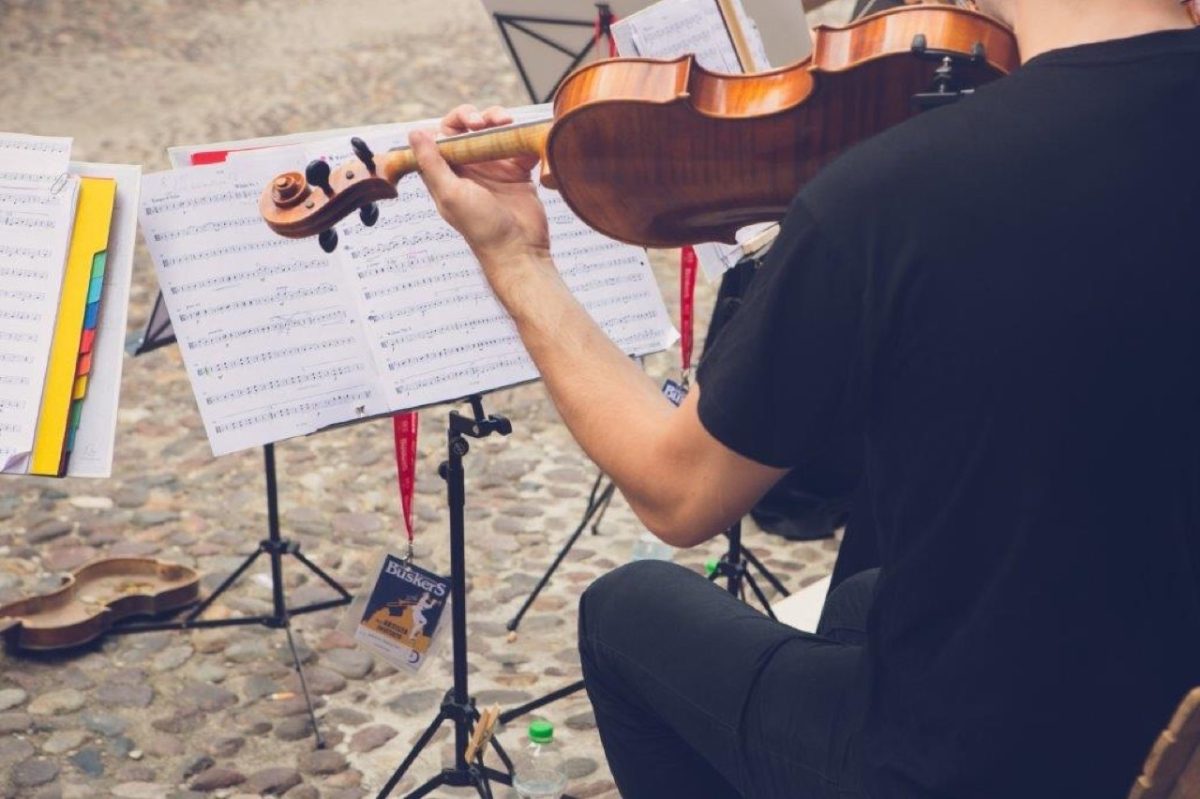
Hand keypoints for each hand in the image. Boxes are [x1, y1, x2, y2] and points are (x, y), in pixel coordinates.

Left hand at [409, 105, 550, 276]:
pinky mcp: (518, 173)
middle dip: (479, 117)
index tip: (469, 123)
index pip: (443, 136)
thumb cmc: (481, 228)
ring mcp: (494, 170)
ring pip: (495, 133)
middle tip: (487, 121)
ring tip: (509, 123)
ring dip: (500, 122)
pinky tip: (525, 142)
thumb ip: (431, 163)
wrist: (519, 250)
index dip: (454, 122)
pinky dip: (523, 139)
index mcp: (447, 173)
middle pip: (470, 129)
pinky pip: (519, 147)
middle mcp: (469, 169)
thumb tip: (414, 132)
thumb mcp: (450, 194)